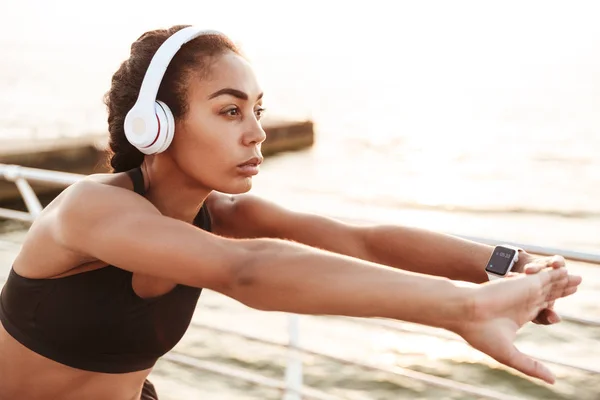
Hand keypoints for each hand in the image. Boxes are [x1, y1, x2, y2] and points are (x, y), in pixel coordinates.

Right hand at [455, 266, 580, 383]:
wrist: (465, 312)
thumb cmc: (480, 333)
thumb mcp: (509, 355)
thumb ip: (532, 366)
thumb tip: (552, 381)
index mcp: (517, 316)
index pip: (539, 310)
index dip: (551, 309)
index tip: (557, 313)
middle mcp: (522, 301)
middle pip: (547, 295)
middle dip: (561, 291)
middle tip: (575, 287)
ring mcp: (524, 291)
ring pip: (550, 285)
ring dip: (564, 281)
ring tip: (578, 278)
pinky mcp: (526, 282)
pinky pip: (547, 277)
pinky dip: (558, 274)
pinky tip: (567, 271)